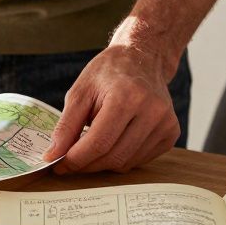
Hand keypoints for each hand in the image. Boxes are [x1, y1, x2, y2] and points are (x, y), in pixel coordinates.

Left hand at [43, 44, 180, 173]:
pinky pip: (139, 160)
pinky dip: (120, 158)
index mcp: (127, 97)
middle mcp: (152, 111)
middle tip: (69, 162)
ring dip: (102, 163)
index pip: (99, 143)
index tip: (58, 166)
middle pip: (114, 157)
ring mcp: (166, 123)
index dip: (76, 159)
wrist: (142, 58)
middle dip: (87, 165)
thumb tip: (54, 156)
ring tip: (90, 147)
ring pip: (126, 163)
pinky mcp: (171, 133)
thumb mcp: (80, 92)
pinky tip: (112, 142)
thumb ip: (66, 126)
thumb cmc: (108, 73)